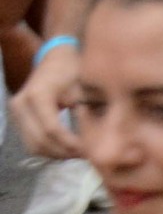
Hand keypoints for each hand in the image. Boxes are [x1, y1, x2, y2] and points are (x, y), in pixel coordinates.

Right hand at [9, 42, 81, 159]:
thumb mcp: (83, 86)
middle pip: (39, 141)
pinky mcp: (19, 117)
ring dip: (55, 154)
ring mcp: (16, 112)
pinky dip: (48, 148)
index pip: (52, 129)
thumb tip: (94, 138)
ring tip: (78, 153)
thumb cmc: (72, 69)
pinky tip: (67, 148)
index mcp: (38, 95)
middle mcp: (21, 105)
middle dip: (63, 152)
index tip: (89, 149)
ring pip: (33, 145)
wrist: (55, 57)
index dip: (70, 143)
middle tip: (86, 155)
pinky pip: (31, 141)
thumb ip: (86, 110)